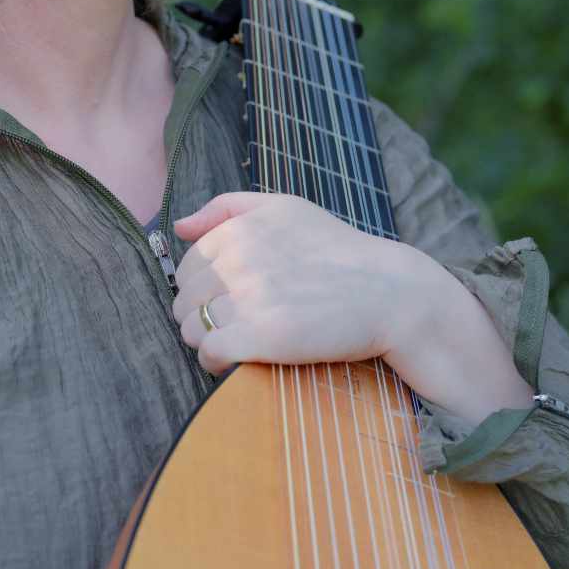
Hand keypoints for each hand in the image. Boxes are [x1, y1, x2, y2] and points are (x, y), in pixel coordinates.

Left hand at [170, 192, 421, 378]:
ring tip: (235, 343)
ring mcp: (250, 299)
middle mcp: (239, 260)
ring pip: (191, 329)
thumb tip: (178, 226)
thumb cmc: (337, 249)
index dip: (201, 289)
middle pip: (184, 301)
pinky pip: (210, 352)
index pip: (186, 267)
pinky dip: (216, 361)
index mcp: (238, 230)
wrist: (390, 292)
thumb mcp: (284, 207)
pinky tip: (236, 361)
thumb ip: (226, 207)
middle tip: (232, 326)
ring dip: (206, 341)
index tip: (224, 300)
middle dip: (200, 317)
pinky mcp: (263, 336)